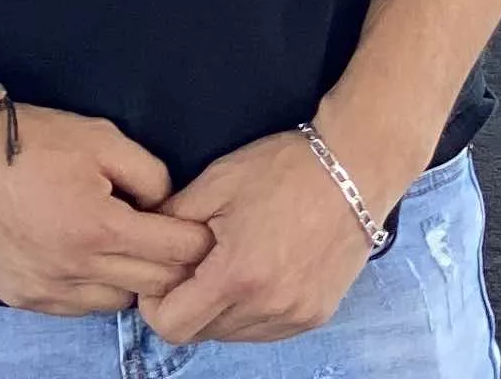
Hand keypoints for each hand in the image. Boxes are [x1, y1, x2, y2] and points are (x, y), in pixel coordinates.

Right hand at [0, 104, 213, 317]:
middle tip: (174, 239)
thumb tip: (169, 206)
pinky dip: (95, 289)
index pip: (175, 253)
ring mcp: (46, 290)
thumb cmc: (35, 143)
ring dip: (133, 280)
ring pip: (116, 303)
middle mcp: (73, 270)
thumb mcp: (104, 139)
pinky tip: (92, 259)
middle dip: (173, 263)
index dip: (196, 240)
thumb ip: (150, 175)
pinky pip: (78, 307)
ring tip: (128, 247)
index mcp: (99, 228)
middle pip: (153, 285)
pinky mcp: (23, 298)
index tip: (201, 228)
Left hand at [139, 127, 394, 345]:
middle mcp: (267, 307)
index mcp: (237, 275)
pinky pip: (264, 330)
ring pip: (232, 334)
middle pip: (200, 333)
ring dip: (221, 309)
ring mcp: (294, 315)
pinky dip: (252, 309)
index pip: (170, 326)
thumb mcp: (217, 182)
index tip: (165, 275)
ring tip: (235, 262)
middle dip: (188, 303)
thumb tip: (143, 245)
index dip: (155, 304)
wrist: (358, 166)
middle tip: (199, 262)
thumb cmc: (286, 168)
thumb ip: (170, 221)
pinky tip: (262, 271)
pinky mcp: (315, 315)